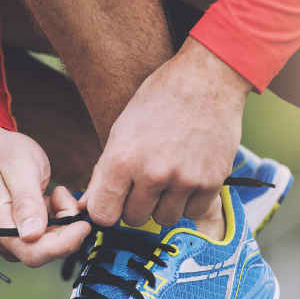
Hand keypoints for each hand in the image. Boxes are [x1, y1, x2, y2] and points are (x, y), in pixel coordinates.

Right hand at [0, 127, 90, 267]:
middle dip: (64, 228)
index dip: (64, 244)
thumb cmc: (2, 152)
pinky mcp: (15, 236)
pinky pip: (43, 238)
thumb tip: (32, 236)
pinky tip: (49, 199)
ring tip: (53, 193)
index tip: (83, 224)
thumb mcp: (21, 168)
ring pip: (47, 245)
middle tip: (63, 195)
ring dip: (59, 222)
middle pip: (44, 252)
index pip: (34, 253)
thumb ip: (27, 202)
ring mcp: (6, 239)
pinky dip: (54, 220)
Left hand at [80, 38, 250, 226]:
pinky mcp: (211, 181)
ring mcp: (184, 180)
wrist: (205, 79)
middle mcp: (152, 174)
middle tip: (146, 182)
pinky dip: (190, 202)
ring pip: (165, 219)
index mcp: (122, 160)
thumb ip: (103, 172)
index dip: (108, 210)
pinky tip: (189, 177)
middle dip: (137, 205)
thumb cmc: (158, 100)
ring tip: (170, 177)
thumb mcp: (121, 130)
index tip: (116, 201)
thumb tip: (88, 205)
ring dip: (164, 205)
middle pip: (135, 219)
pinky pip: (194, 213)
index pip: (104, 215)